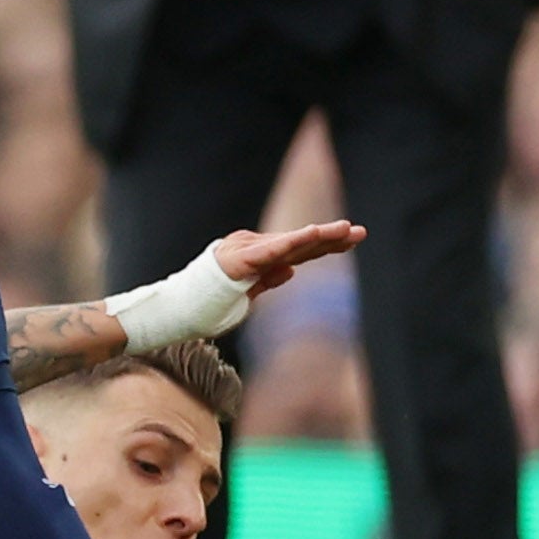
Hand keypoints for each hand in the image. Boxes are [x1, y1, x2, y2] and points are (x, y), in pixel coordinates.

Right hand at [211, 221, 363, 300]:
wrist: (178, 308)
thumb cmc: (207, 303)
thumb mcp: (247, 293)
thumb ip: (268, 278)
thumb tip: (291, 271)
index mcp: (261, 259)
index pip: (300, 250)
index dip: (328, 245)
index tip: (354, 239)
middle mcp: (256, 249)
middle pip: (301, 244)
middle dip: (332, 238)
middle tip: (361, 232)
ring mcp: (246, 251)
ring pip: (289, 243)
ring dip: (319, 236)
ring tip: (344, 230)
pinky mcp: (239, 259)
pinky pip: (270, 250)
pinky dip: (292, 242)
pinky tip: (313, 234)